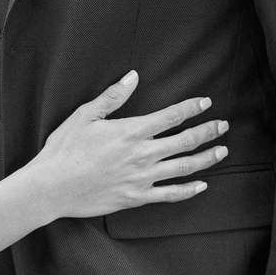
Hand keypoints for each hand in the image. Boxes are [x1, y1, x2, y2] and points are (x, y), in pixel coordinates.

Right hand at [24, 71, 227, 221]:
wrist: (52, 187)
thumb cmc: (64, 149)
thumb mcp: (85, 115)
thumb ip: (113, 96)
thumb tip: (133, 76)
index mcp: (131, 131)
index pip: (171, 116)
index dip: (191, 108)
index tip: (205, 102)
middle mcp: (142, 155)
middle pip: (185, 141)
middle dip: (207, 131)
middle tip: (223, 125)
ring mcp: (141, 178)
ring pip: (184, 168)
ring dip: (206, 158)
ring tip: (221, 151)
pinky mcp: (136, 198)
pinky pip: (170, 195)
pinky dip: (189, 190)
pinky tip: (201, 185)